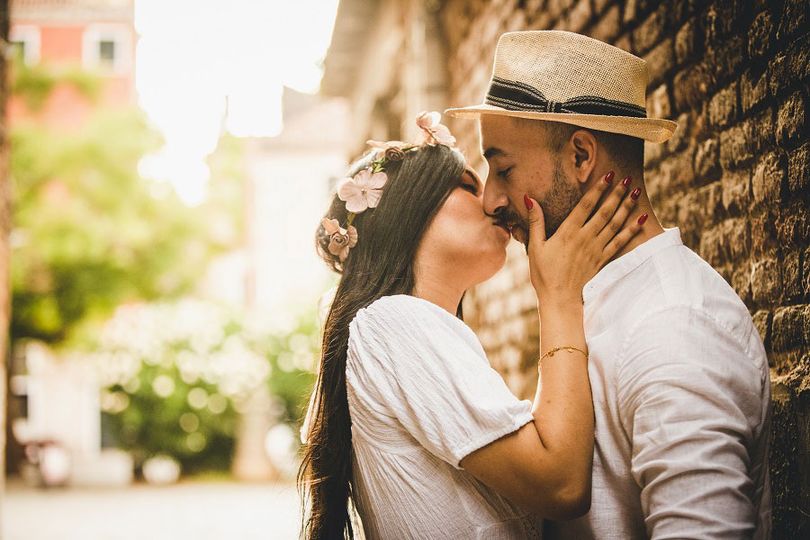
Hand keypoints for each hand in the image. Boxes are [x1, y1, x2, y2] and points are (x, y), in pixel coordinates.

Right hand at [524, 171, 644, 303]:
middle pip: (605, 211)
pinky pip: (620, 242)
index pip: (586, 205)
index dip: (598, 189)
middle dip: (617, 194)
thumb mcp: (535, 246)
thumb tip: (530, 198)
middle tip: (627, 179)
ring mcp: (596, 249)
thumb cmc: (544, 273)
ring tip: (636, 193)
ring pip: (615, 224)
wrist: (559, 299)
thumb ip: (536, 221)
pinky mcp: (603, 260)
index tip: (608, 175)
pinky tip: (641, 220)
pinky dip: (632, 230)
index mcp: (568, 232)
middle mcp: (585, 238)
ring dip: (626, 207)